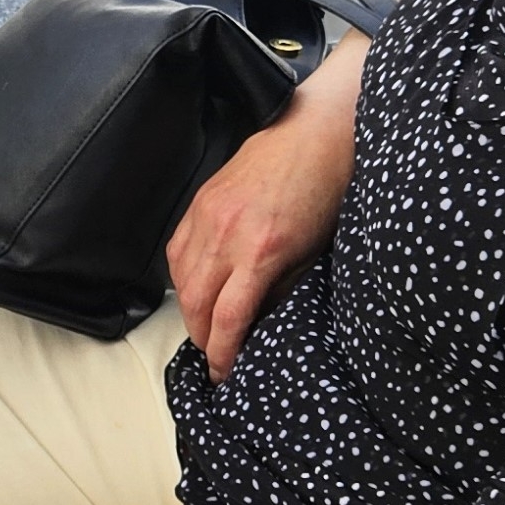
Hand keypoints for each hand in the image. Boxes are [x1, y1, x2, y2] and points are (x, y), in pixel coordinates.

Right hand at [168, 34, 363, 379]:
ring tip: (205, 327)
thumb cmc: (327, 189)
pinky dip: (184, 277)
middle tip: (215, 357)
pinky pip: (178, 251)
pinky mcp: (200, 201)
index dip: (222, 355)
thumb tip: (261, 321)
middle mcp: (227, 235)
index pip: (227, 320)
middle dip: (202, 339)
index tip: (225, 373)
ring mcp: (208, 216)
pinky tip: (197, 288)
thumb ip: (284, 289)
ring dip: (190, 311)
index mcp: (261, 252)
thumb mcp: (316, 251)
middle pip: (196, 306)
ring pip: (182, 282)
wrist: (315, 132)